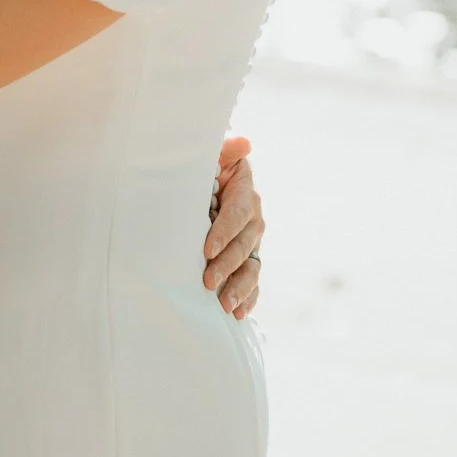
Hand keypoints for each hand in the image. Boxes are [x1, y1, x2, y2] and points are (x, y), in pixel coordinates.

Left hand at [204, 136, 263, 319]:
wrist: (204, 182)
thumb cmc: (202, 166)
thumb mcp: (211, 154)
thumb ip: (224, 151)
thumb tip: (243, 141)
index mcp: (244, 190)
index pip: (237, 213)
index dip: (224, 232)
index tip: (206, 249)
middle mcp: (253, 218)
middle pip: (244, 244)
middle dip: (227, 265)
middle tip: (207, 281)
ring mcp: (253, 241)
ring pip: (252, 267)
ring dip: (240, 288)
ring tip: (225, 306)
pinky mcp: (249, 259)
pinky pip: (253, 282)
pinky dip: (248, 298)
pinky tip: (239, 314)